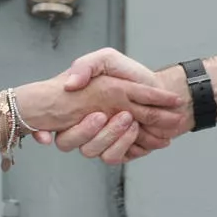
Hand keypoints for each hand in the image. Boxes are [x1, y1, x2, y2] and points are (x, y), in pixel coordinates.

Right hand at [15, 60, 182, 152]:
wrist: (163, 92)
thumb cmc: (130, 74)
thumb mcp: (106, 59)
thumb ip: (85, 66)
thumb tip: (70, 85)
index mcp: (74, 106)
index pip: (53, 122)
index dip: (60, 127)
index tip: (97, 115)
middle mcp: (82, 126)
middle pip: (69, 142)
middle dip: (94, 130)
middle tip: (123, 116)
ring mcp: (99, 140)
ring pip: (92, 152)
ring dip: (113, 137)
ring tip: (133, 121)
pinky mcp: (115, 151)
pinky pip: (113, 157)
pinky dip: (127, 145)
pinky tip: (140, 131)